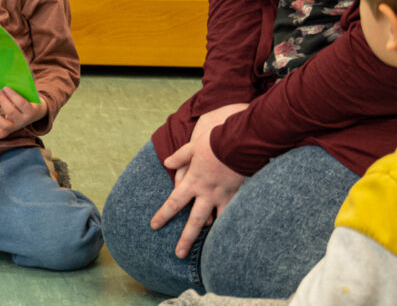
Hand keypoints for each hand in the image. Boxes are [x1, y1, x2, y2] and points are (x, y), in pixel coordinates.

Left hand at [0, 87, 47, 139]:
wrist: (34, 113)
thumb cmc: (29, 98)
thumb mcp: (30, 92)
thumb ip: (26, 83)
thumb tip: (18, 69)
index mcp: (31, 110)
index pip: (22, 103)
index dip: (13, 95)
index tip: (6, 87)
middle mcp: (24, 120)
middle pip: (11, 112)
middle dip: (3, 101)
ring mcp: (16, 126)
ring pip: (5, 125)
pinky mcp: (9, 130)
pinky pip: (1, 135)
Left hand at [151, 109, 248, 258]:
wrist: (241, 142)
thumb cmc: (216, 141)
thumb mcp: (193, 147)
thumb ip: (180, 157)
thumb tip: (167, 163)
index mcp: (193, 181)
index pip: (174, 202)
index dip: (163, 215)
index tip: (154, 225)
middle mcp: (207, 193)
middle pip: (194, 221)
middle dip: (186, 239)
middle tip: (178, 254)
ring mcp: (223, 196)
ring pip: (215, 222)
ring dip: (209, 237)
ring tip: (206, 251)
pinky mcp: (237, 194)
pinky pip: (232, 214)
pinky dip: (228, 224)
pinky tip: (227, 233)